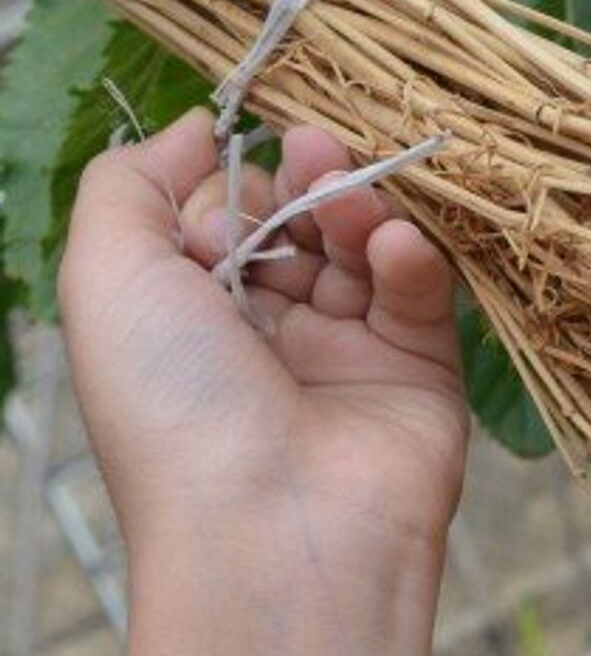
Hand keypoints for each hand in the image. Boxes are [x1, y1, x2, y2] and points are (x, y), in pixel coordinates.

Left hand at [58, 107, 468, 578]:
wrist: (274, 530)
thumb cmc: (173, 406)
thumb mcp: (104, 274)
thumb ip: (131, 182)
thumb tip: (196, 125)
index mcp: (184, 315)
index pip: (219, 210)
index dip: (224, 184)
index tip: (220, 194)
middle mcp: (263, 331)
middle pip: (295, 215)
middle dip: (300, 176)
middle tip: (309, 155)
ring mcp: (345, 349)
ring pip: (360, 240)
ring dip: (355, 202)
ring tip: (345, 197)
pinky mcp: (420, 368)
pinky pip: (420, 286)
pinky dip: (409, 254)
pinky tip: (392, 249)